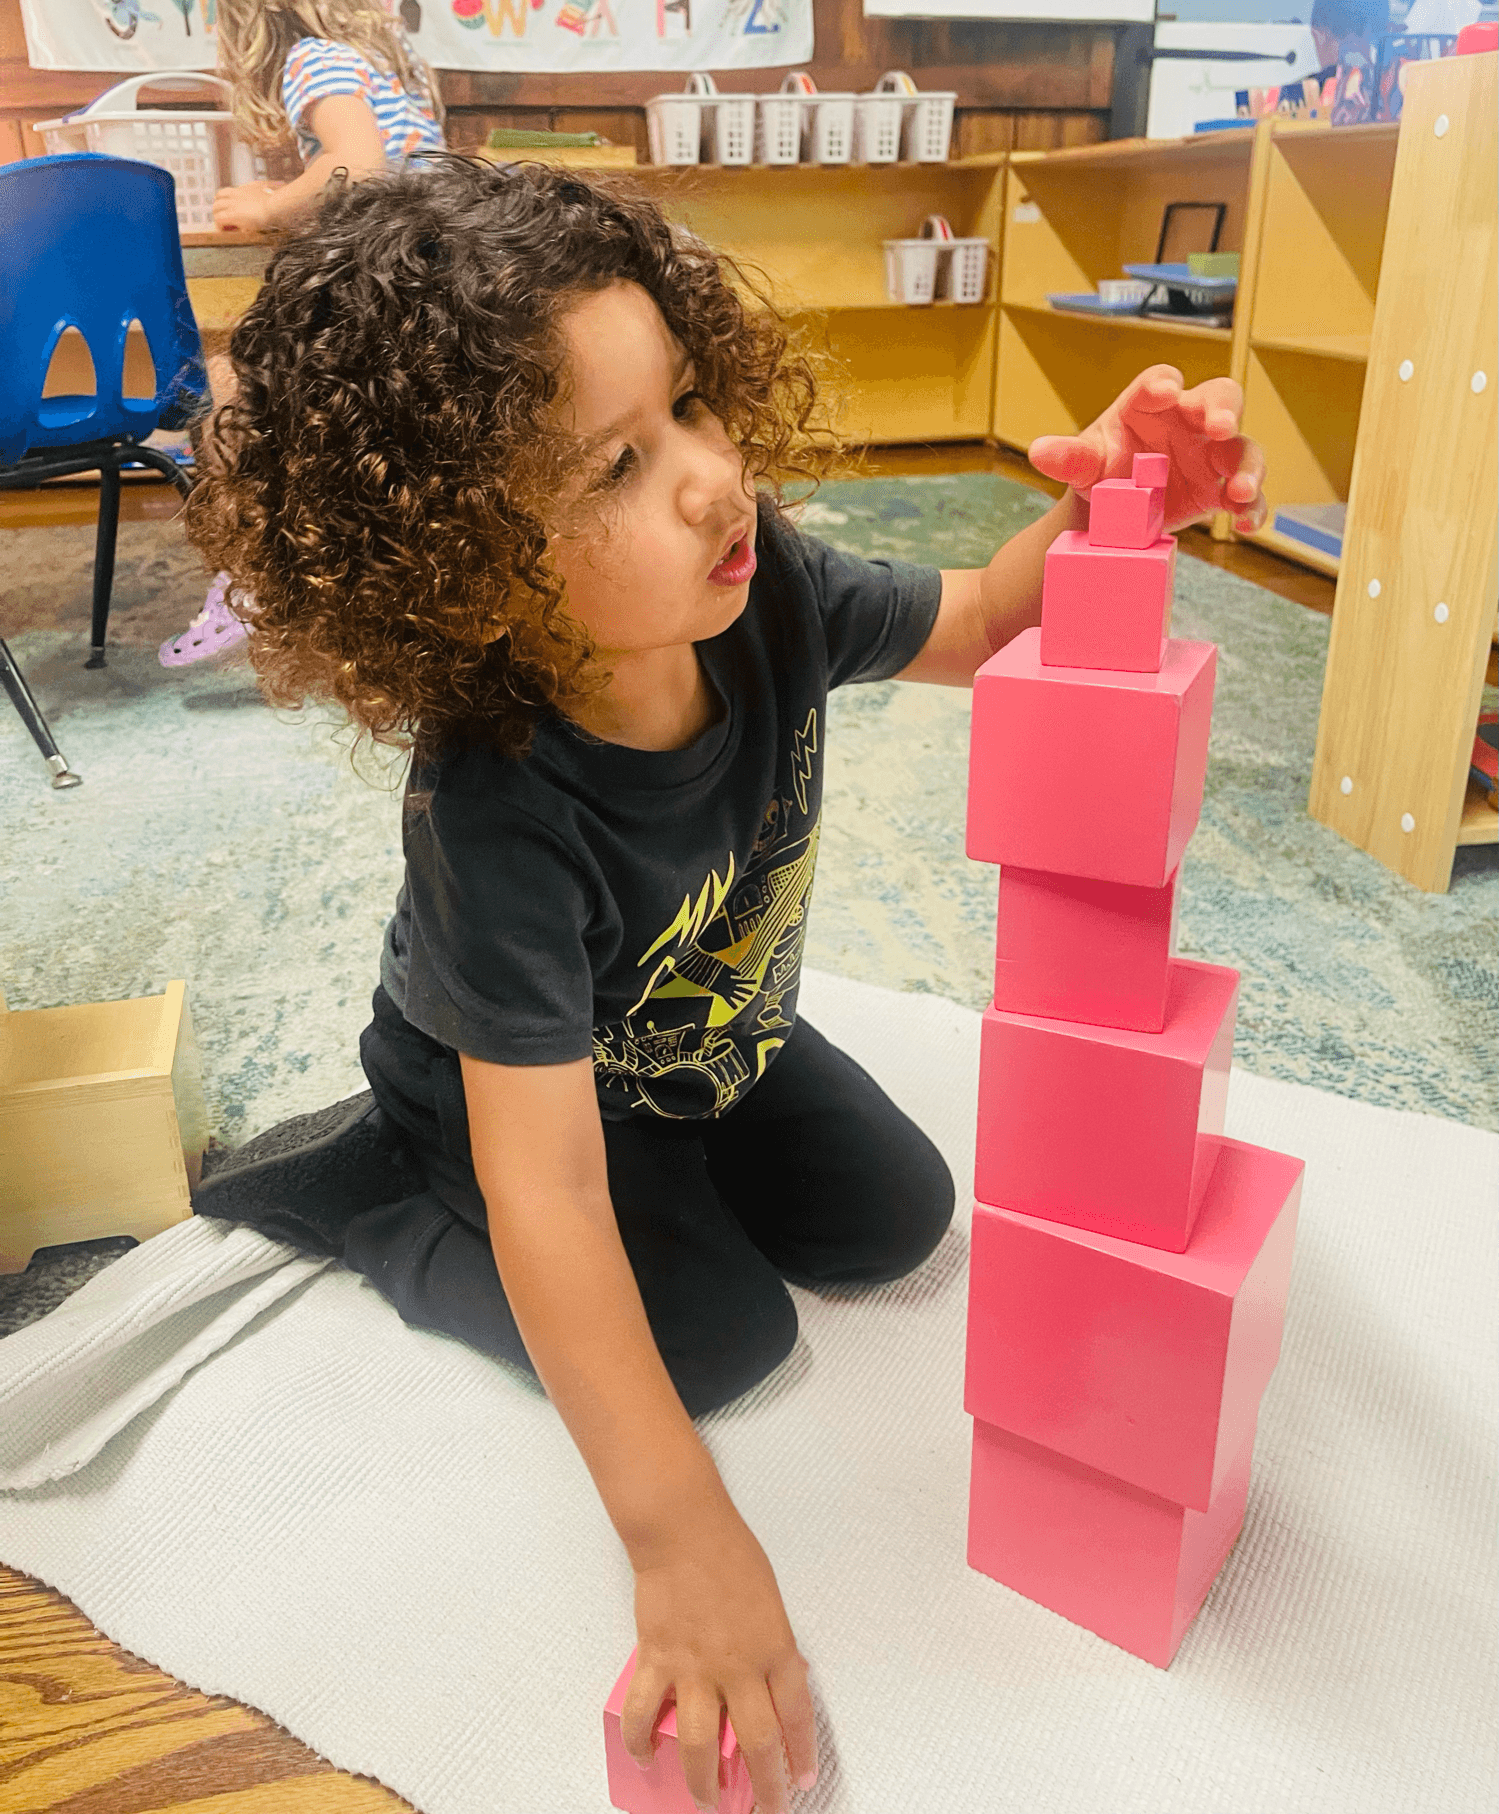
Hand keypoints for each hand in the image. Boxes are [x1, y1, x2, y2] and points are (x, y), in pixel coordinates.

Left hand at [211, 181, 282, 231]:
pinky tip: (226, 231)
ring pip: (215, 207)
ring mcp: (233, 204)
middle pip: (218, 198)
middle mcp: (236, 194)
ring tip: (224, 226)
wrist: (276, 206)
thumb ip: (269, 187)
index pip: (227, 192)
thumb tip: (279, 185)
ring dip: (218, 216)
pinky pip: (219, 219)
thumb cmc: (277, 201)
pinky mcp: (233, 214)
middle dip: (219, 208)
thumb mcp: (271, 190)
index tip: (230, 209)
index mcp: (244, 189)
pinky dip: (220, 225)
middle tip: (225, 219)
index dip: (225, 201)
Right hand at [624, 1499, 817, 1812]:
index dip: (801, 1755)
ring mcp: (695, 1668)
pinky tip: (646, 1757)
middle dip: (765, 1787)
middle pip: (758, 1743)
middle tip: (766, 1809)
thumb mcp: (770, 1603)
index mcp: (775, 1648)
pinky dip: (641, 1742)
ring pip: (700, 1744)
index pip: (796, 1716)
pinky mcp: (657, 1661)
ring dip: (703, 1781)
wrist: (684, 1530)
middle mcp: (738, 1666)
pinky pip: (644, 1714)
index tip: (802, 1780)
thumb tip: (770, 1683)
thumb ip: (771, 1646)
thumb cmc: (730, 1554)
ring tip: (706, 1801)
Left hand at [1027, 364, 1267, 534]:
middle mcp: (1188, 421)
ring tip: (1237, 489)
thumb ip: (1067, 457)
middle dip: (1223, 410)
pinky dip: (1251, 508)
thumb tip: (1039, 452)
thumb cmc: (1102, 469)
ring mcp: (1209, 455)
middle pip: (1219, 399)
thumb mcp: (1083, 464)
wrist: (1113, 510)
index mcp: (1150, 404)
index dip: (1163, 383)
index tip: (1163, 392)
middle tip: (1220, 427)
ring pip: (1242, 449)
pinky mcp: (1218, 490)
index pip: (1160, 381)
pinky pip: (1246, 496)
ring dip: (1246, 467)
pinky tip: (1244, 525)